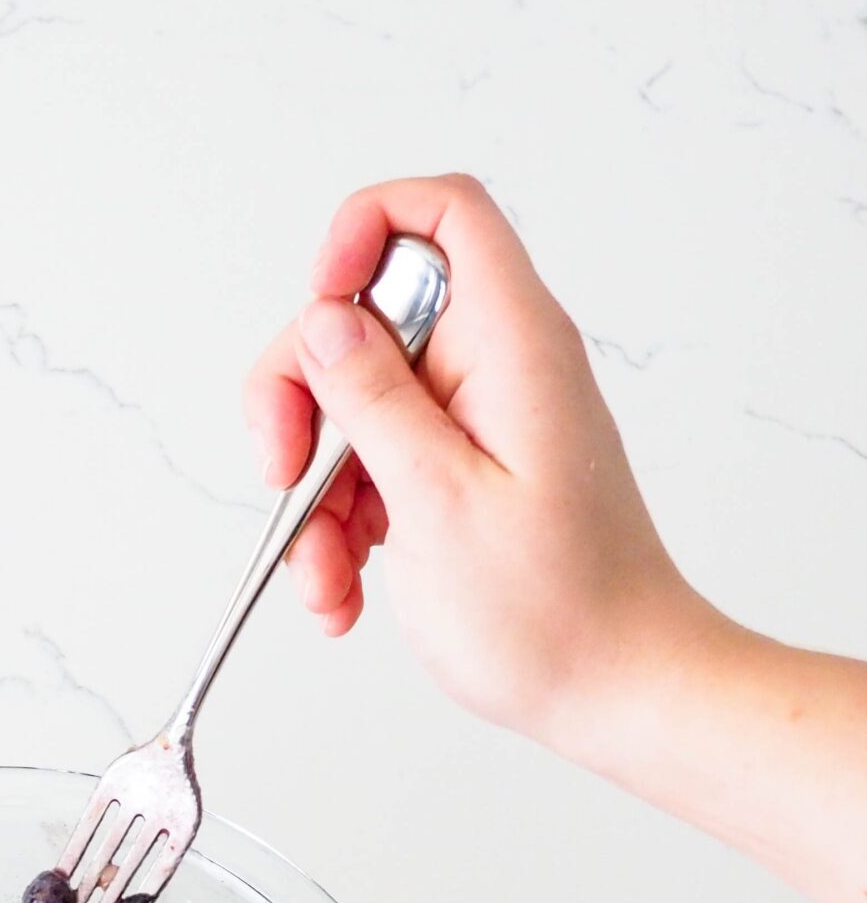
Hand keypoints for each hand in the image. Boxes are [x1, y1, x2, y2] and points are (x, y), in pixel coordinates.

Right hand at [244, 173, 713, 753]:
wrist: (618, 690)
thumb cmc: (556, 614)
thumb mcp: (439, 502)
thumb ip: (374, 400)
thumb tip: (323, 320)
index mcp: (511, 345)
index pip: (443, 212)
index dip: (365, 231)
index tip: (317, 310)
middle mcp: (496, 366)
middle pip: (366, 320)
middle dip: (304, 398)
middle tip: (283, 475)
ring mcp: (478, 419)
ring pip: (357, 406)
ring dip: (317, 491)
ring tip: (324, 578)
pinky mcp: (462, 470)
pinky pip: (377, 465)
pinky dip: (343, 524)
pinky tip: (344, 589)